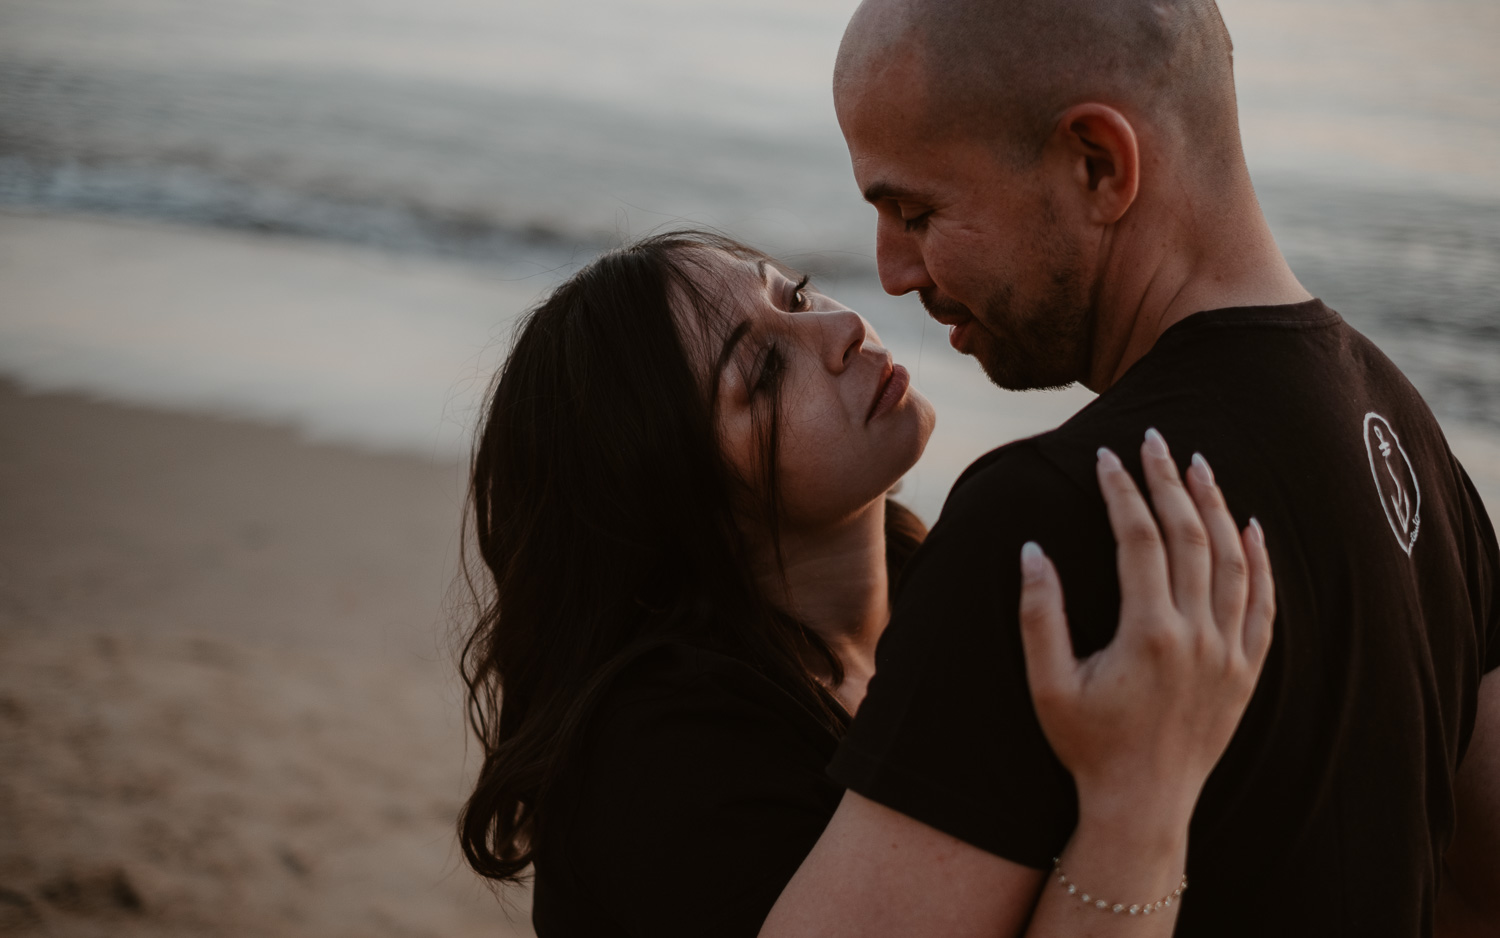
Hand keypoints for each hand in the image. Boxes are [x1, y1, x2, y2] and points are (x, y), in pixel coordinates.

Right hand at [1017, 429, 1273, 827]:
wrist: (1143, 806)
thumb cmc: (1087, 745)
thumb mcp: (1048, 684)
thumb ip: (1039, 615)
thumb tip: (1032, 550)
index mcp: (1148, 633)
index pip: (1138, 539)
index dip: (1121, 491)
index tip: (1105, 456)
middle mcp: (1198, 636)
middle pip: (1190, 536)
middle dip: (1170, 481)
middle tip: (1154, 440)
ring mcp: (1230, 654)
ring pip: (1233, 561)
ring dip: (1216, 507)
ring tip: (1199, 465)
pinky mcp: (1247, 672)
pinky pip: (1264, 604)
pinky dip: (1261, 561)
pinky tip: (1252, 526)